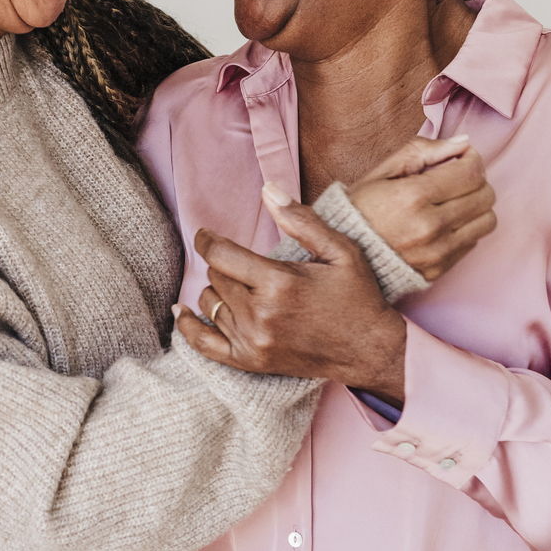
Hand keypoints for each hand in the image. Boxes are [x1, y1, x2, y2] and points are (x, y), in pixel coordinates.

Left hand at [173, 185, 406, 397]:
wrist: (369, 351)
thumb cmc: (357, 297)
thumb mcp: (341, 251)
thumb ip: (301, 221)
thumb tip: (267, 189)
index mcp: (279, 283)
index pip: (221, 254)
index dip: (207, 239)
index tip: (205, 233)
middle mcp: (260, 314)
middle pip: (216, 277)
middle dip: (225, 265)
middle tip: (246, 264)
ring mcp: (252, 341)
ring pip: (210, 304)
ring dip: (218, 290)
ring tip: (239, 286)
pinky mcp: (250, 361)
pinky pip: (203, 344)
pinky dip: (188, 327)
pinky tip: (180, 312)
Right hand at [345, 135, 495, 281]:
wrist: (344, 255)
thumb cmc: (360, 209)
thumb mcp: (382, 172)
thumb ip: (422, 151)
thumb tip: (463, 143)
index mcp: (413, 196)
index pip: (471, 172)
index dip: (472, 158)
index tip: (462, 157)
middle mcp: (429, 226)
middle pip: (485, 195)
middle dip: (476, 180)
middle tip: (457, 178)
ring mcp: (437, 251)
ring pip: (487, 220)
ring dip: (476, 206)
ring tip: (454, 201)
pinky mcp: (440, 269)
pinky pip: (474, 242)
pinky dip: (466, 228)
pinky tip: (445, 222)